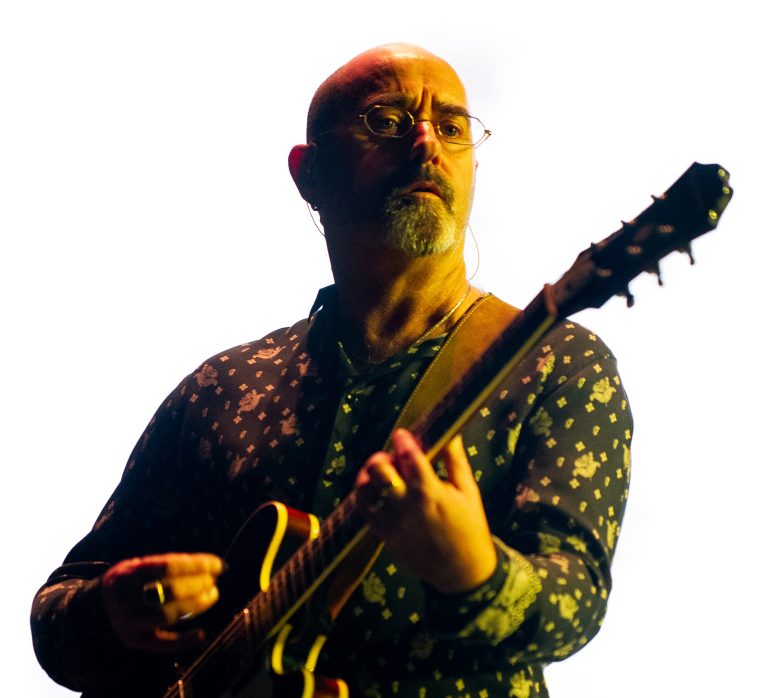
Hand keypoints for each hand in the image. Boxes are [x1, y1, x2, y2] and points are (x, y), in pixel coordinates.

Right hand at [100, 552, 223, 652]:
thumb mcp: (137, 565)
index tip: (219, 564)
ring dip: (196, 606)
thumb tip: (206, 565)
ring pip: (168, 615)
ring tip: (212, 595)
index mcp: (129, 572)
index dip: (197, 565)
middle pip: (170, 591)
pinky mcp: (134, 640)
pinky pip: (161, 643)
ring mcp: (129, 621)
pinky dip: (184, 640)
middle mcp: (126, 597)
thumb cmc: (128, 580)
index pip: (169, 565)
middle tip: (214, 581)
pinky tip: (201, 634)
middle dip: (198, 585)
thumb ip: (165, 564)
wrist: (96, 607)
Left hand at [355, 429, 496, 593]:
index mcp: (432, 494)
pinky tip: (375, 489)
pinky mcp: (385, 537)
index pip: (409, 458)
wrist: (463, 571)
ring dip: (370, 475)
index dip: (402, 441)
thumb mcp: (468, 491)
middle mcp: (408, 507)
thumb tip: (451, 433)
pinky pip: (364, 510)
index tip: (402, 435)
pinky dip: (364, 494)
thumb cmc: (470, 527)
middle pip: (379, 471)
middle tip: (392, 458)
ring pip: (366, 490)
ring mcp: (393, 524)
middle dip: (382, 457)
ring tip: (381, 472)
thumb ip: (455, 460)